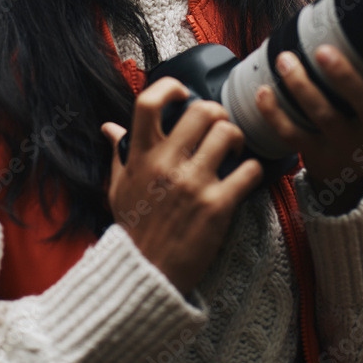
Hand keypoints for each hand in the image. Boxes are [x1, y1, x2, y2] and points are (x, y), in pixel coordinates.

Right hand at [102, 77, 261, 295]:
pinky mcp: (217, 206)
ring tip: (233, 150)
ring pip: (228, 134)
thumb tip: (109, 127)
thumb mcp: (118, 187)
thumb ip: (119, 153)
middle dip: (217, 113)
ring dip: (237, 138)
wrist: (145, 275)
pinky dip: (253, 170)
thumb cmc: (133, 229)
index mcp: (142, 155)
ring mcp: (193, 183)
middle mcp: (167, 163)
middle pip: (202, 110)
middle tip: (218, 126)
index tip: (183, 93)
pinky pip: (248, 171)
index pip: (149, 102)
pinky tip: (246, 176)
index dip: (171, 87)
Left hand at [255, 48, 362, 212]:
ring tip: (284, 60)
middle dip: (344, 77)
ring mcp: (344, 144)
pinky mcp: (316, 155)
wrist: (349, 173)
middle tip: (323, 51)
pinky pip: (293, 134)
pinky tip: (263, 92)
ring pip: (324, 116)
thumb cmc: (362, 117)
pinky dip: (275, 114)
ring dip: (301, 86)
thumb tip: (348, 7)